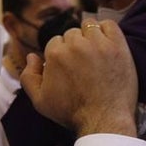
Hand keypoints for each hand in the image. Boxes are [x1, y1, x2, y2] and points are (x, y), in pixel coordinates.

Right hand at [20, 20, 137, 136]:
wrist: (104, 121)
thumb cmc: (72, 113)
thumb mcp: (40, 101)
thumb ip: (28, 77)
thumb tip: (31, 56)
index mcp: (55, 54)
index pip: (56, 42)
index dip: (62, 55)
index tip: (71, 67)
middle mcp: (75, 45)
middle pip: (72, 34)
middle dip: (75, 46)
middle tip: (84, 64)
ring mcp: (98, 44)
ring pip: (90, 27)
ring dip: (91, 36)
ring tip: (96, 54)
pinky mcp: (117, 46)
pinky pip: (110, 25)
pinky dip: (107, 30)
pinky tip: (107, 44)